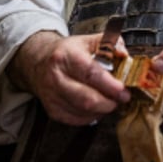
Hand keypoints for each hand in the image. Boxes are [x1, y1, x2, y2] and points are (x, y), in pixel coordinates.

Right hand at [10, 31, 130, 125]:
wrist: (38, 62)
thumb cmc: (67, 52)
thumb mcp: (87, 41)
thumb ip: (110, 44)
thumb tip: (123, 54)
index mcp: (66, 57)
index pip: (90, 74)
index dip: (110, 85)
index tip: (124, 90)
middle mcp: (56, 77)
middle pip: (87, 99)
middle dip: (110, 102)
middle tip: (122, 98)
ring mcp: (52, 96)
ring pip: (84, 112)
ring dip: (103, 110)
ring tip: (110, 100)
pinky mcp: (52, 110)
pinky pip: (78, 120)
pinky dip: (92, 116)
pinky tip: (97, 107)